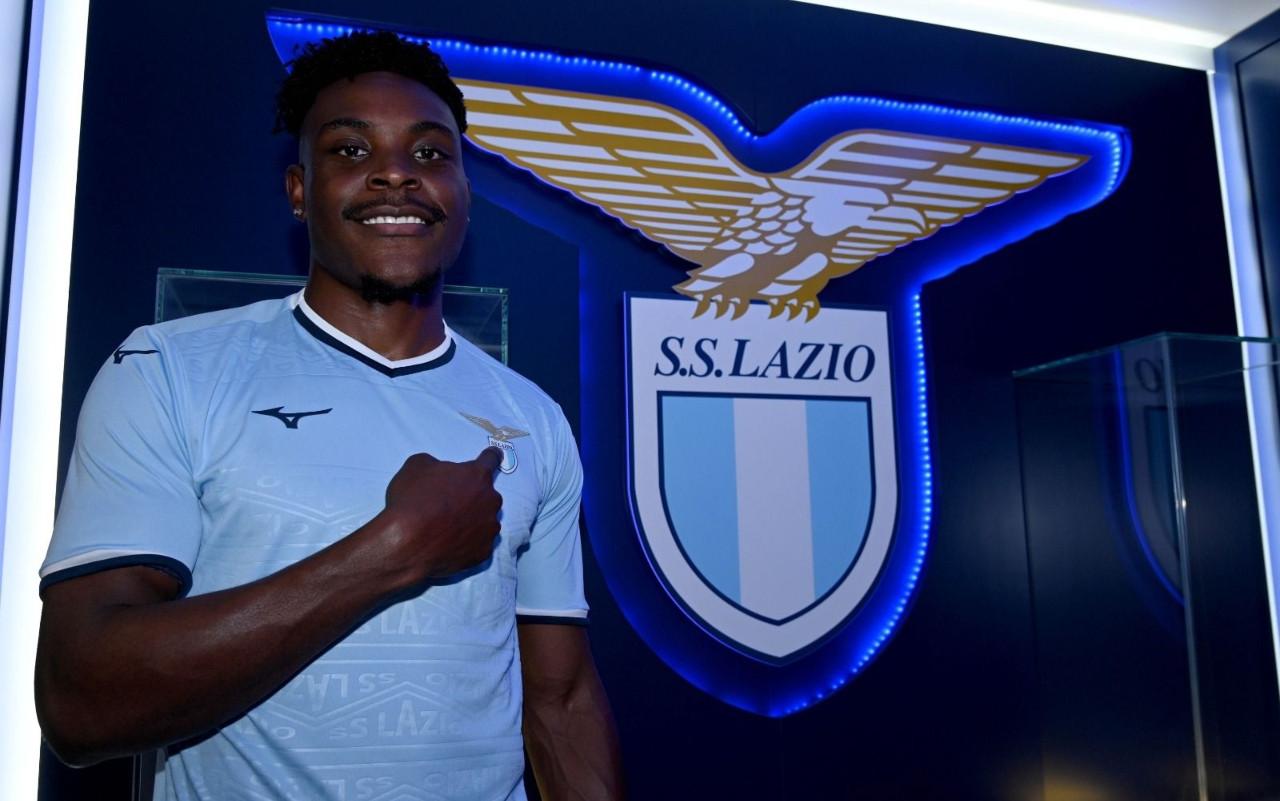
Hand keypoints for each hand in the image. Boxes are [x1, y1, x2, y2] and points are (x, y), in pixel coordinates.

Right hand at [381, 447, 504, 580]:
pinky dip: (467, 543)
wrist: (406, 543)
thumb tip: (440, 472)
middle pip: (486, 495)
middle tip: (449, 504)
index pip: (491, 459)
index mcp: (477, 475)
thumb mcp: (416, 466)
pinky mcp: (483, 552)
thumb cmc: (412, 499)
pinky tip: (449, 544)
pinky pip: (478, 544)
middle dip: (472, 496)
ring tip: (448, 528)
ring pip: (485, 521)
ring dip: (472, 521)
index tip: (494, 455)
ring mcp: (489, 529)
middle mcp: (490, 501)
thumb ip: (435, 464)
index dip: (490, 456)